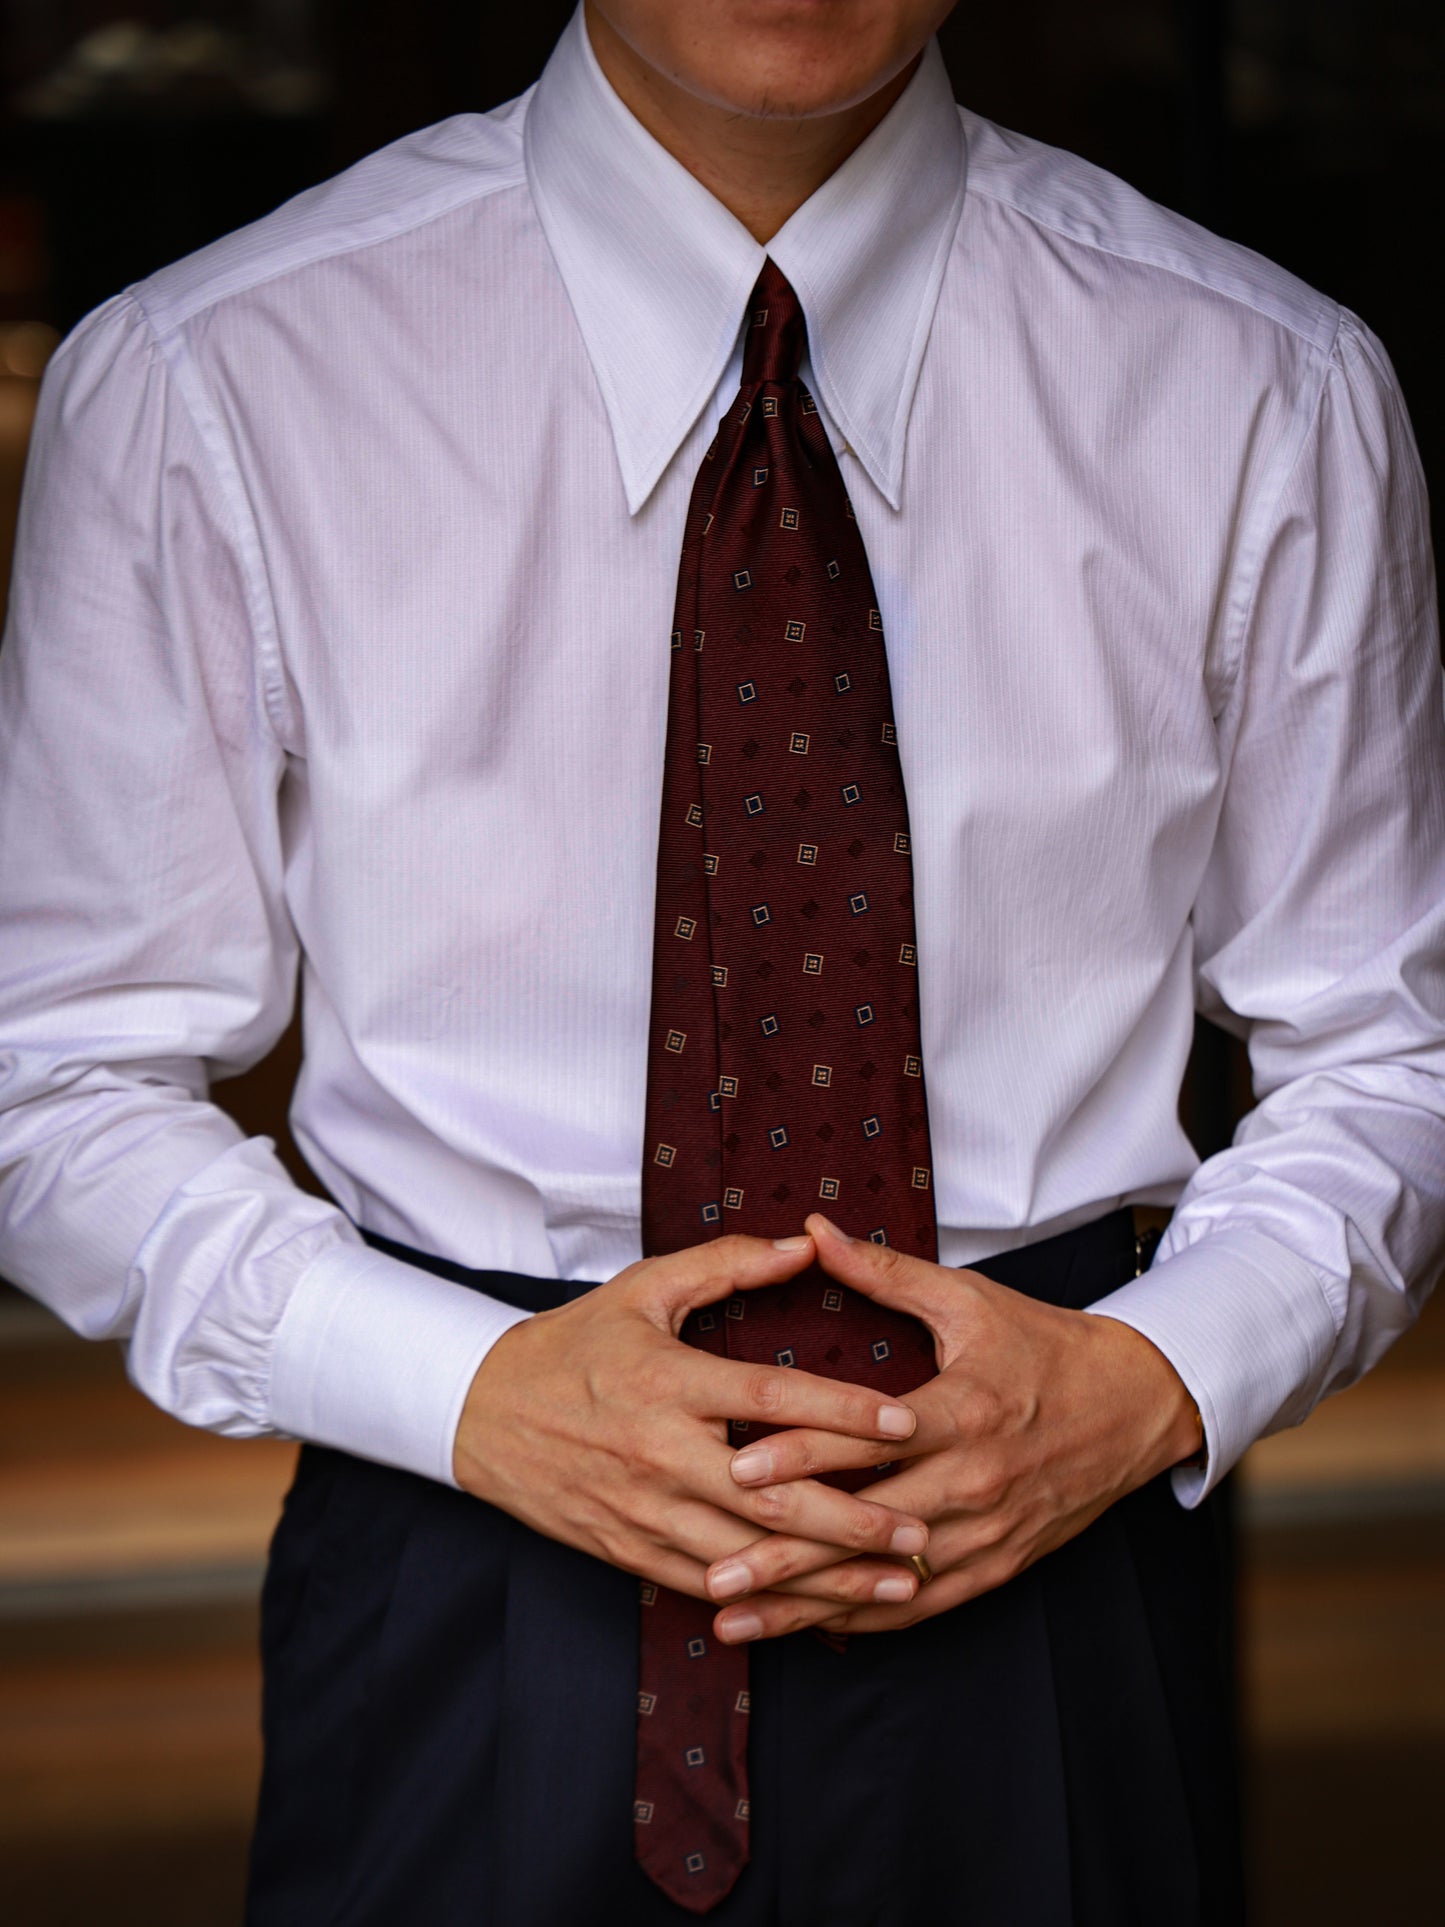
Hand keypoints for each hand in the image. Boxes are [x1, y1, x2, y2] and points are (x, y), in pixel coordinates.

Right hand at [452, 1231, 932, 1612]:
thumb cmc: (573, 1343)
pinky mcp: (632, 1550)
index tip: (907, 1422)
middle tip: (924, 1528)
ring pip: (750, 1555)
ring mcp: (646, 1510)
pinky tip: (822, 1608)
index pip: (772, 1399)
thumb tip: (804, 1244)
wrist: (482, 1413)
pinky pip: (710, 1583)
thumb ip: (727, 1263)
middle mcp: (661, 1452)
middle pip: (773, 1496)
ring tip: (898, 1580)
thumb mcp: (643, 1289)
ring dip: (827, 1574)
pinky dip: (769, 1601)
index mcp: (669, 1381)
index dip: (843, 1412)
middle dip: (854, 1519)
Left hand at [704, 1213, 1199, 1641]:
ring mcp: (986, 1533)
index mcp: (963, 1411)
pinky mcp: (996, 1566)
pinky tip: (803, 1629)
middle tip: (713, 1573)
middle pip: (865, 1525)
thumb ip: (883, 1271)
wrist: (1134, 1405)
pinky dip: (861, 1619)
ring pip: (883, 1579)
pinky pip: (919, 1604)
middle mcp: (972, 1481)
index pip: (869, 1441)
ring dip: (807, 1603)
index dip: (801, 1457)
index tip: (736, 1470)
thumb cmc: (1042, 1344)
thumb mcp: (968, 1299)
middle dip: (785, 1555)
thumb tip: (811, 1230)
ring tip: (735, 1616)